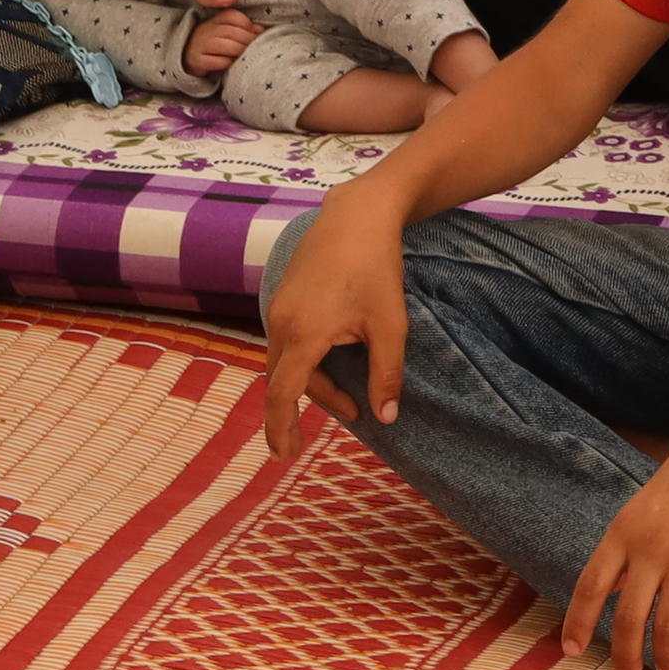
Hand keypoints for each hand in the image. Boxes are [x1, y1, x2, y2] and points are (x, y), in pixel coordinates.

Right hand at [184, 10, 257, 78]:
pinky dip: (229, 63)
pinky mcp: (197, 60)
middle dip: (249, 41)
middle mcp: (206, 29)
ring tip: (246, 56)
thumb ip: (244, 28)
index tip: (256, 34)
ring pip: (228, 47)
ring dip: (241, 52)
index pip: (235, 17)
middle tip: (257, 48)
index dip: (249, 26)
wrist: (187, 56)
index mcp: (215, 19)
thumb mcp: (226, 31)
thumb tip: (261, 30)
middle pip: (234, 33)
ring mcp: (201, 44)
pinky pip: (219, 62)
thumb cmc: (213, 43)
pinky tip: (233, 64)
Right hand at [256, 201, 405, 453]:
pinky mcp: (284, 296)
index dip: (280, 429)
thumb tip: (387, 417)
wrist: (357, 213)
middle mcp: (281, 322)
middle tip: (315, 441)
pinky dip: (305, 362)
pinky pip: (287, 341)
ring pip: (286, 362)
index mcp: (302, 334)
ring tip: (350, 402)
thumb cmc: (376, 266)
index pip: (282, 394)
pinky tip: (334, 365)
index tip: (284, 457)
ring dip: (311, 385)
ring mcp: (278, 307)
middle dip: (297, 413)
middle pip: (284, 381)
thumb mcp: (390, 324)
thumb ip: (386, 374)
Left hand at [564, 417, 668, 669]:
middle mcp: (648, 549)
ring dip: (666, 656)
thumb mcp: (645, 507)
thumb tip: (615, 585)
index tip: (571, 651)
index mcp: (622, 532)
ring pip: (667, 625)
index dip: (577, 623)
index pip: (590, 587)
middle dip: (625, 655)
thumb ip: (629, 547)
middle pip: (627, 618)